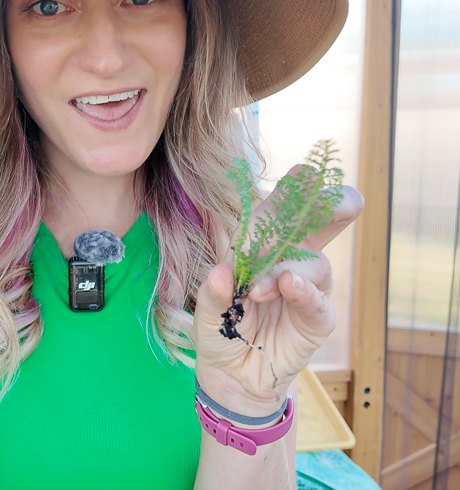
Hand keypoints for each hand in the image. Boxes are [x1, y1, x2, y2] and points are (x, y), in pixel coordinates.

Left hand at [192, 165, 363, 414]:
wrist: (228, 375)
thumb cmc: (219, 330)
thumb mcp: (206, 310)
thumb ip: (213, 293)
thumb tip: (223, 272)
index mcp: (261, 248)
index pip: (281, 213)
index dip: (295, 192)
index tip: (303, 175)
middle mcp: (288, 261)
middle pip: (319, 226)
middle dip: (334, 205)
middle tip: (343, 198)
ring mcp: (305, 289)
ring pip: (315, 263)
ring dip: (289, 267)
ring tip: (257, 288)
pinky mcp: (315, 320)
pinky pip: (319, 301)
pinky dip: (306, 291)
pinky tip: (291, 286)